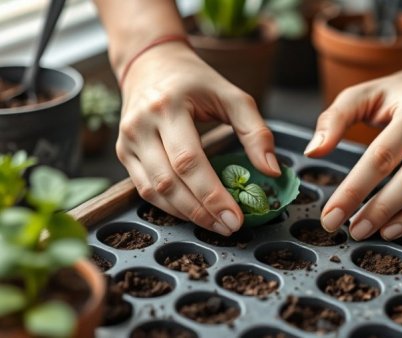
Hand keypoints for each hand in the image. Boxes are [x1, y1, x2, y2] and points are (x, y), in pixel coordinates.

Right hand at [116, 42, 280, 235]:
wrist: (150, 64)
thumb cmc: (195, 81)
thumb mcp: (232, 96)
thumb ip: (256, 131)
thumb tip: (271, 170)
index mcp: (167, 106)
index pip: (189, 160)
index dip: (212, 194)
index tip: (236, 217)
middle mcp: (140, 125)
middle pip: (169, 181)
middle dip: (201, 211)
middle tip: (229, 227)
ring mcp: (127, 141)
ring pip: (153, 191)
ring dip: (185, 214)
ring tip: (215, 225)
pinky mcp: (123, 153)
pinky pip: (144, 189)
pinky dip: (169, 207)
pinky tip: (193, 214)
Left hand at [305, 65, 401, 240]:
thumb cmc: (398, 93)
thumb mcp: (363, 94)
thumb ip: (334, 119)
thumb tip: (313, 151)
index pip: (380, 157)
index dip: (354, 190)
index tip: (331, 214)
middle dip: (377, 210)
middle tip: (349, 230)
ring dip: (400, 219)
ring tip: (368, 231)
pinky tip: (393, 228)